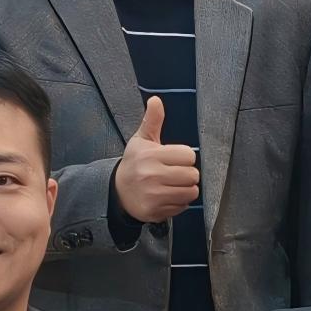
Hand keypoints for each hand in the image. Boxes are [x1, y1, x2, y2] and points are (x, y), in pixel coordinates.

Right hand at [114, 94, 199, 226]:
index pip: (188, 155)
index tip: (174, 159)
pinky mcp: (155, 211)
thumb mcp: (141, 140)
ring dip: (186, 189)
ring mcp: (153, 195)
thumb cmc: (135, 163)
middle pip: (193, 175)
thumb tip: (156, 100)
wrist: (117, 191)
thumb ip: (152, 120)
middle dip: (187, 174)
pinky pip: (183, 206)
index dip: (184, 157)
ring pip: (191, 192)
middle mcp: (151, 175)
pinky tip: (167, 197)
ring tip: (173, 185)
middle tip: (175, 174)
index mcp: (150, 155)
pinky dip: (179, 203)